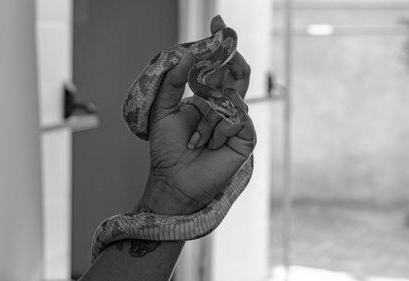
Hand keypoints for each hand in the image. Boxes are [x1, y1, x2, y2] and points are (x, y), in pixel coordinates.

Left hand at [136, 17, 255, 214]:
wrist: (174, 181)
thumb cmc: (167, 150)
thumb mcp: (163, 110)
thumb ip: (174, 82)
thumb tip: (187, 55)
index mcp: (206, 100)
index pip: (217, 69)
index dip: (219, 47)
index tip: (217, 23)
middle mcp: (223, 108)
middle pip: (237, 75)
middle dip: (231, 56)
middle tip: (226, 40)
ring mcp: (235, 123)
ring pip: (235, 98)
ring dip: (211, 115)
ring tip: (197, 139)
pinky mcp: (245, 140)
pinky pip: (240, 120)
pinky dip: (221, 129)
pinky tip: (210, 144)